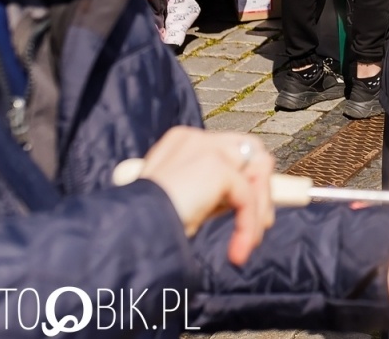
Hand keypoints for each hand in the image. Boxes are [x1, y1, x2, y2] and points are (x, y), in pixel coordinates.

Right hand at [137, 127, 275, 264]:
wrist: (127, 232)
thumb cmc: (146, 224)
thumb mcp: (184, 201)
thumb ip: (211, 192)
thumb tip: (246, 200)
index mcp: (183, 142)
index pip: (232, 150)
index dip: (247, 181)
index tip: (251, 215)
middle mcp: (195, 139)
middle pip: (252, 151)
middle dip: (261, 189)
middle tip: (261, 225)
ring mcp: (206, 149)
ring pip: (258, 169)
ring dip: (260, 208)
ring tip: (248, 242)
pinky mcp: (216, 167)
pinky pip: (247, 197)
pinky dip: (247, 225)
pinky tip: (238, 250)